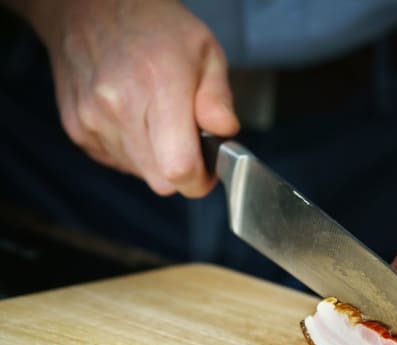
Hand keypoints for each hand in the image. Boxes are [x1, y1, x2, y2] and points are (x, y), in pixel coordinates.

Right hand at [28, 0, 239, 196]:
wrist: (90, 8)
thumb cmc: (155, 27)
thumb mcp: (206, 51)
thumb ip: (218, 98)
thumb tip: (225, 131)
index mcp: (158, 87)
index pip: (179, 168)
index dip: (200, 180)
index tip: (208, 169)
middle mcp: (119, 107)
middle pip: (160, 181)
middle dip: (182, 171)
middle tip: (189, 142)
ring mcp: (93, 120)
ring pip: (139, 173)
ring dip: (156, 159)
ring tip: (158, 119)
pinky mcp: (77, 128)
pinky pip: (116, 162)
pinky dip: (132, 151)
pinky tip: (135, 119)